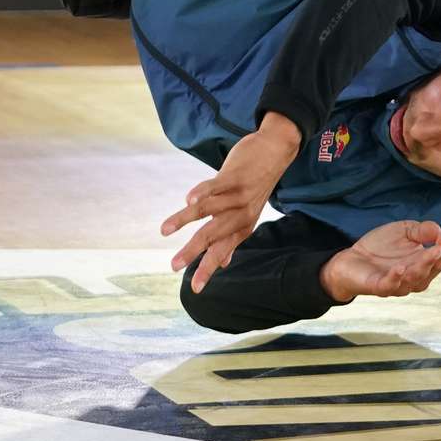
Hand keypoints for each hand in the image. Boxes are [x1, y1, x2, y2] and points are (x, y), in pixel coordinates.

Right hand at [162, 111, 300, 293]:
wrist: (276, 151)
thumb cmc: (256, 184)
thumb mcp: (248, 214)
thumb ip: (233, 238)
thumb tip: (224, 264)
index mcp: (242, 226)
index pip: (221, 252)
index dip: (207, 270)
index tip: (194, 289)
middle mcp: (241, 214)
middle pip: (212, 236)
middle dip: (192, 252)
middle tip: (173, 265)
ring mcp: (238, 195)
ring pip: (207, 211)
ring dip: (184, 220)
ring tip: (164, 230)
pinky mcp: (235, 177)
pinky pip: (215, 186)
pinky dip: (201, 193)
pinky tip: (188, 201)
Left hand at [320, 220, 440, 301]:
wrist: (351, 260)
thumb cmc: (381, 247)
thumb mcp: (403, 231)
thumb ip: (420, 230)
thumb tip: (439, 229)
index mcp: (426, 262)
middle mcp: (419, 276)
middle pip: (437, 266)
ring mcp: (401, 284)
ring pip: (418, 277)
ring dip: (427, 263)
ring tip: (435, 249)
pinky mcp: (381, 287)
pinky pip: (392, 285)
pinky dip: (397, 277)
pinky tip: (402, 267)